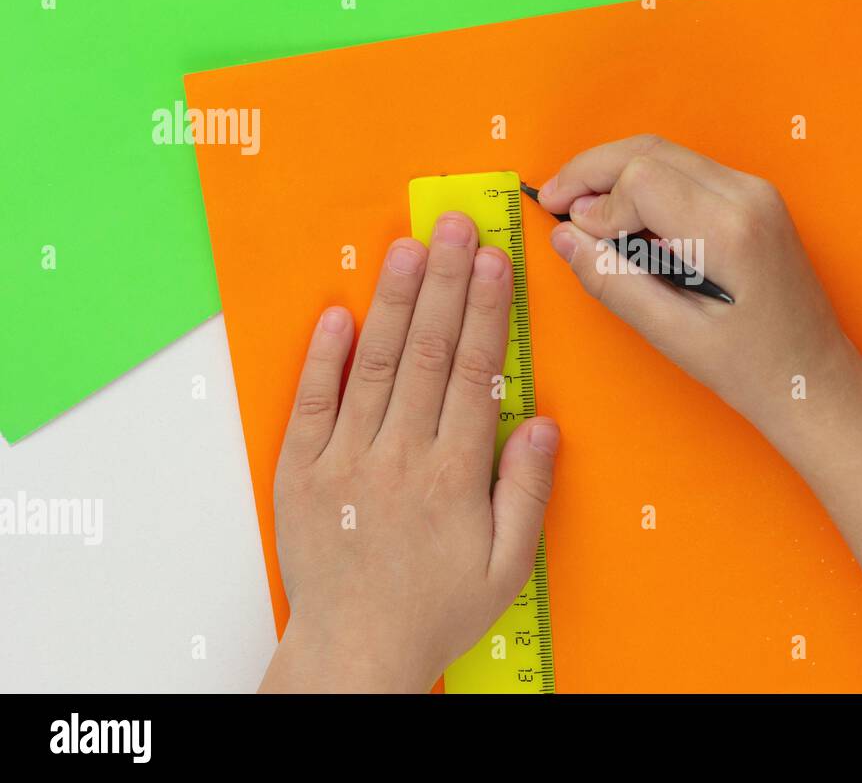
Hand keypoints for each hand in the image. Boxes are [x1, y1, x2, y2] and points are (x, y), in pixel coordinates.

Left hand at [260, 214, 559, 692]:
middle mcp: (400, 457)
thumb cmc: (436, 610)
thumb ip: (526, 491)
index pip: (475, 373)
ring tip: (409, 248)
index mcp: (454, 476)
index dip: (487, 310)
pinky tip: (339, 313)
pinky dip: (323, 358)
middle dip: (446, 282)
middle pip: (429, 353)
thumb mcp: (507, 565)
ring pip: (376, 366)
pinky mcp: (301, 474)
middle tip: (454, 225)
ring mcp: (345, 462)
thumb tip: (542, 424)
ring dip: (394, 303)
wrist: (356, 653)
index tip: (495, 261)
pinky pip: (312, 405)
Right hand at [539, 134, 861, 449]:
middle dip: (592, 171)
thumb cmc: (755, 370)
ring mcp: (756, 192)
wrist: (816, 380)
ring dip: (616, 175)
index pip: (641, 177)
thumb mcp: (675, 336)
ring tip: (580, 213)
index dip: (596, 203)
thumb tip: (565, 238)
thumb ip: (614, 282)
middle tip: (551, 201)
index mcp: (731, 229)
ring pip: (666, 154)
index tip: (574, 237)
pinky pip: (686, 171)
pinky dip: (645, 185)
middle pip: (649, 150)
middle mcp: (748, 195)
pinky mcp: (754, 200)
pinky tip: (623, 220)